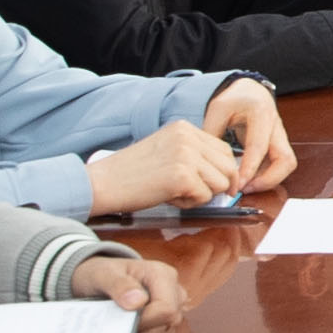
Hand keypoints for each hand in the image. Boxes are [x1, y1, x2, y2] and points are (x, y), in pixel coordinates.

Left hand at [70, 250, 193, 332]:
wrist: (99, 281)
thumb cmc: (102, 275)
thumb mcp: (103, 275)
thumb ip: (119, 285)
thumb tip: (138, 302)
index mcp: (163, 275)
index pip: (167, 308)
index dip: (145, 321)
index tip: (122, 321)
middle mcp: (174, 291)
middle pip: (169, 323)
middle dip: (142, 331)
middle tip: (118, 325)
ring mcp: (173, 308)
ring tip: (119, 329)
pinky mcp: (166, 323)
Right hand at [82, 120, 238, 214]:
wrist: (103, 183)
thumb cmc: (131, 174)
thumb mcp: (166, 151)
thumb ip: (193, 156)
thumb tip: (225, 175)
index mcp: (184, 128)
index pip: (224, 150)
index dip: (224, 171)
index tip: (220, 186)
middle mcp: (188, 137)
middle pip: (228, 166)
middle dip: (218, 185)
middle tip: (193, 193)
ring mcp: (186, 155)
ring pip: (220, 183)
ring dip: (202, 195)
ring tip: (176, 193)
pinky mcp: (182, 176)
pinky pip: (205, 197)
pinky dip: (190, 204)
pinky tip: (169, 197)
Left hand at [201, 77, 293, 193]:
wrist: (250, 92)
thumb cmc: (235, 99)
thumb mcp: (217, 109)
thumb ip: (212, 133)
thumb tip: (207, 161)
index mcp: (261, 114)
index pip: (259, 147)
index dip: (250, 168)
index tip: (237, 183)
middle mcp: (276, 127)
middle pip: (286, 160)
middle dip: (269, 180)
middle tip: (246, 189)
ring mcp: (280, 138)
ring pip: (286, 166)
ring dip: (269, 180)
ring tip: (246, 187)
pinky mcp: (278, 146)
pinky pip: (278, 166)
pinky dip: (266, 176)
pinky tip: (248, 181)